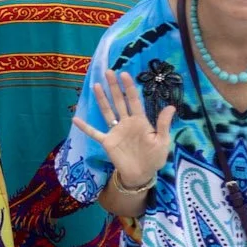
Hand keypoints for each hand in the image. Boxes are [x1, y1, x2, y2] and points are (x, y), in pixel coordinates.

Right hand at [72, 71, 175, 188]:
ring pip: (107, 111)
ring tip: (96, 85)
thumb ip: (163, 124)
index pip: (134, 100)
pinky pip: (94, 132)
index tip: (125, 74)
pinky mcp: (107, 141)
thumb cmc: (154, 158)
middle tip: (109, 72)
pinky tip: (75, 119)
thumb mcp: (162, 141)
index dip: (129, 87)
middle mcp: (126, 122)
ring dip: (102, 99)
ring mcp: (115, 131)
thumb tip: (171, 107)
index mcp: (140, 121)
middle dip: (114, 87)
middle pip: (119, 101)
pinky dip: (85, 127)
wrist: (142, 174)